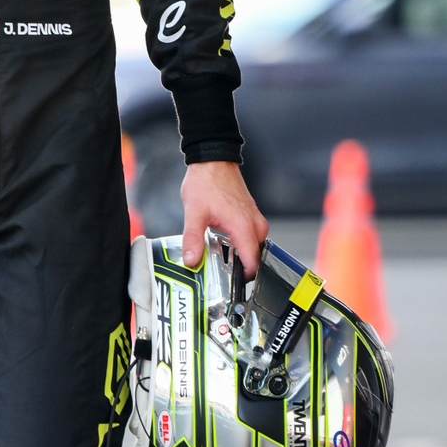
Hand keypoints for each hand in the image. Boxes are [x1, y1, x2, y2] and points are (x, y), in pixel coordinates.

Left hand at [181, 160, 267, 277]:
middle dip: (238, 268)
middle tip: (218, 273)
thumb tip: (192, 261)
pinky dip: (237, 243)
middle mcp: (255, 225)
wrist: (214, 160)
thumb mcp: (194, 213)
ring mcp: (254, 220)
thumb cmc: (207, 182)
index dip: (243, 278)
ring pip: (251, 247)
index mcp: (244, 227)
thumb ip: (193, 239)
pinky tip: (220, 242)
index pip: (253, 262)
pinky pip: (249, 237)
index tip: (230, 285)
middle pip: (253, 257)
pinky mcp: (251, 216)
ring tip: (217, 257)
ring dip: (237, 255)